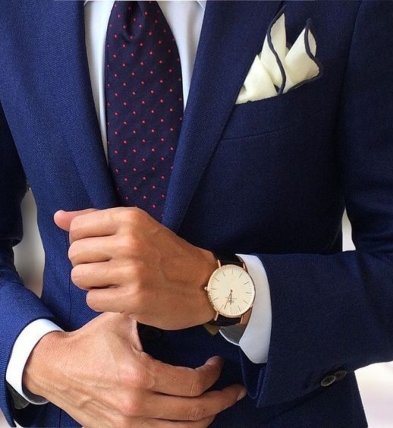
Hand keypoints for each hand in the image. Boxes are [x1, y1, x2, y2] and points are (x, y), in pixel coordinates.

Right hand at [24, 313, 245, 427]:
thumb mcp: (123, 320)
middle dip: (221, 401)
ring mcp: (127, 425)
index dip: (213, 375)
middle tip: (234, 390)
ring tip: (220, 405)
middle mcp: (137, 405)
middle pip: (194, 413)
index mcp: (141, 375)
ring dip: (206, 419)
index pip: (192, 384)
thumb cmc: (91, 341)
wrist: (56, 368)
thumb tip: (181, 303)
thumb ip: (151, 315)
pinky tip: (192, 421)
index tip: (218, 364)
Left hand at [54, 207, 216, 329]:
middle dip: (86, 263)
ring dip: (93, 283)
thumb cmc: (169, 254)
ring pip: (79, 277)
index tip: (101, 249)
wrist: (204, 283)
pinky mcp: (134, 299)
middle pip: (74, 254)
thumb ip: (98, 219)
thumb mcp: (139, 227)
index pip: (76, 228)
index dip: (83, 242)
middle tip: (109, 268)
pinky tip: (121, 296)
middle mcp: (129, 242)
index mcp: (130, 219)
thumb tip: (59, 217)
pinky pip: (93, 300)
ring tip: (114, 282)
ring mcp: (131, 271)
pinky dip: (103, 301)